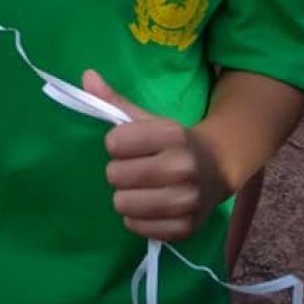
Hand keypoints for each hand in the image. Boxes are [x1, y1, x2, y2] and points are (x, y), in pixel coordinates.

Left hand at [82, 69, 227, 241]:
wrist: (216, 167)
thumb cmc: (172, 142)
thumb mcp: (146, 118)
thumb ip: (114, 101)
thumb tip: (86, 76)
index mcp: (172, 134)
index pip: (114, 143)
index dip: (115, 144)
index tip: (127, 144)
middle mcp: (183, 167)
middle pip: (116, 175)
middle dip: (119, 171)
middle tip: (134, 169)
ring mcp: (187, 201)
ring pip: (123, 204)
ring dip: (125, 196)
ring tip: (139, 188)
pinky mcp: (186, 228)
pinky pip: (137, 227)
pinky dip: (137, 218)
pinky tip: (149, 206)